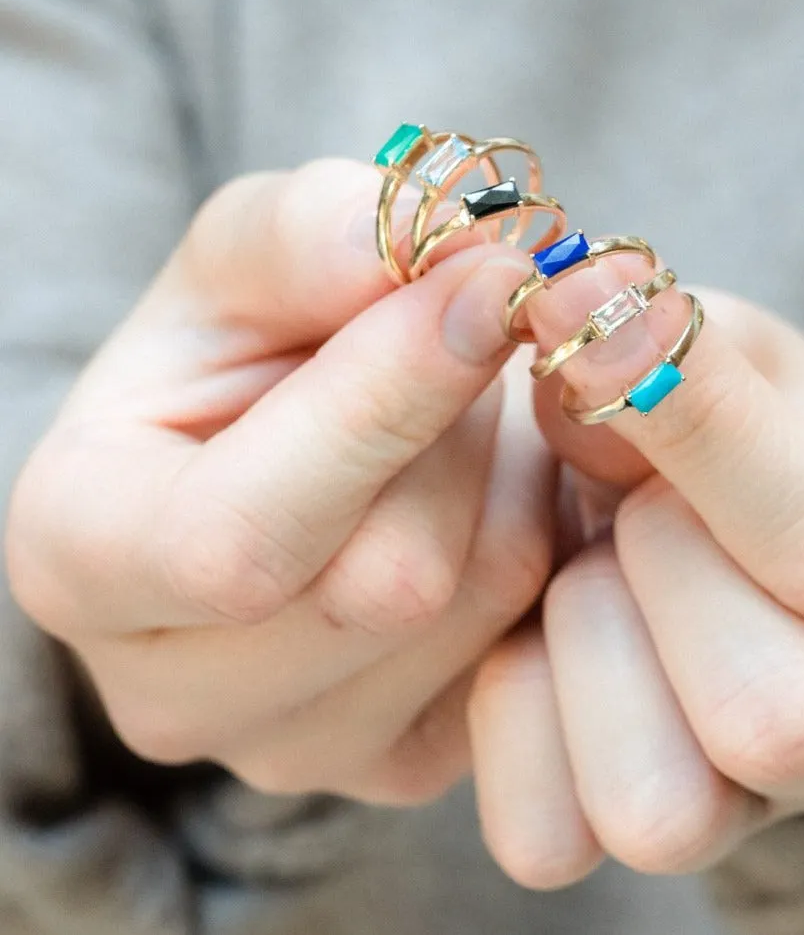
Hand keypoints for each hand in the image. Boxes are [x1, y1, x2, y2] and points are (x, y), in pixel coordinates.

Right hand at [6, 159, 554, 803]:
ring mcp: (291, 747)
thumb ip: (318, 233)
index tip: (490, 281)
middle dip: (453, 434)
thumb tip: (448, 244)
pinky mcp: (401, 759)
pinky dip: (534, 539)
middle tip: (458, 354)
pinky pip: (522, 643)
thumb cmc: (248, 345)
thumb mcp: (249, 257)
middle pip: (383, 581)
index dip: (382, 401)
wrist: (295, 440)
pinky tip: (485, 494)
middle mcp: (171, 690)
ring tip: (457, 428)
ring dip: (505, 477)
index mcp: (81, 557)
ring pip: (474, 604)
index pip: (236, 537)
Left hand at [468, 252, 803, 885]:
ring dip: (584, 654)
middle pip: (774, 719)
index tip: (593, 329)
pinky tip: (533, 636)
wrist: (682, 518)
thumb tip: (575, 306)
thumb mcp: (713, 353)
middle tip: (630, 507)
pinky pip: (548, 834)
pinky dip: (512, 718)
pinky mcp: (629, 830)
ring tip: (583, 575)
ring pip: (661, 809)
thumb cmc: (708, 428)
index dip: (701, 431)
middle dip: (657, 572)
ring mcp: (747, 809)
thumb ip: (661, 343)